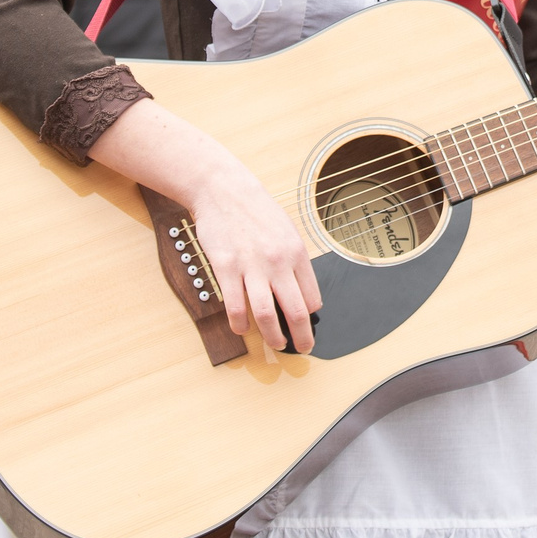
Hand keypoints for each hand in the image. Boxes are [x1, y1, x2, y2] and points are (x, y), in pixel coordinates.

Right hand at [183, 152, 323, 355]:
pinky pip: (234, 305)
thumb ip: (294, 260)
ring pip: (265, 314)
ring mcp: (251, 266)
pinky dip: (239, 323)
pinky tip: (241, 328)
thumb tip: (302, 290)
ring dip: (272, 336)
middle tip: (302, 348)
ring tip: (275, 344)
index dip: (311, 315)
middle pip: (295, 311)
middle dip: (302, 336)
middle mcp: (277, 262)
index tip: (307, 323)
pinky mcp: (226, 268)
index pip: (312, 296)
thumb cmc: (257, 210)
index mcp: (296, 253)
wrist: (225, 190)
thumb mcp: (287, 230)